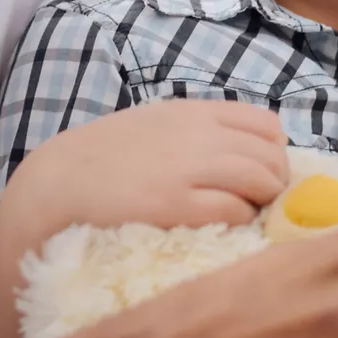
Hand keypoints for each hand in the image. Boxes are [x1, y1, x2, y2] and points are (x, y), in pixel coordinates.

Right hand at [0, 99, 288, 251]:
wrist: (62, 181)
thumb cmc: (108, 156)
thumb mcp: (158, 124)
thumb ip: (199, 132)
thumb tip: (246, 154)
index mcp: (195, 112)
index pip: (267, 125)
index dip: (274, 153)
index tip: (262, 173)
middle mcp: (199, 134)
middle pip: (271, 156)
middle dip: (275, 183)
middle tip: (260, 203)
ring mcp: (190, 168)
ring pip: (262, 181)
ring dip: (263, 202)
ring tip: (245, 215)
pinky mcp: (178, 204)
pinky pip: (235, 210)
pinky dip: (240, 220)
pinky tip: (224, 225)